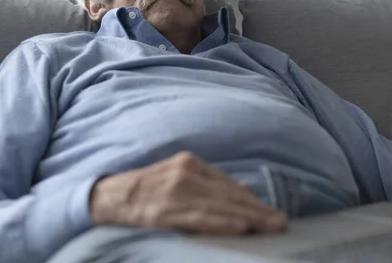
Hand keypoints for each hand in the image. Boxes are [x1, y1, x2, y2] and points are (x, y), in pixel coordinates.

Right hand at [89, 152, 287, 234]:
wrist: (111, 195)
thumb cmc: (148, 187)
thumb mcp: (179, 176)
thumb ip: (210, 183)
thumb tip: (244, 191)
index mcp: (191, 164)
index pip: (229, 185)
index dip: (253, 201)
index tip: (273, 212)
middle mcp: (186, 174)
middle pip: (228, 195)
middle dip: (258, 211)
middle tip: (281, 222)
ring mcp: (176, 192)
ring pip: (219, 207)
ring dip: (248, 218)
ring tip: (269, 227)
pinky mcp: (166, 210)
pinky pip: (200, 218)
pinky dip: (222, 222)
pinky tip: (241, 227)